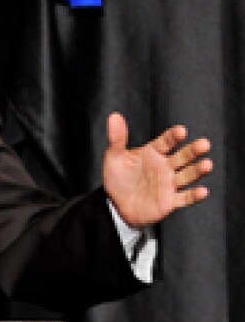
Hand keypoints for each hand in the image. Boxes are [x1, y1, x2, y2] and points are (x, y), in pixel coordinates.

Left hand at [102, 112, 211, 227]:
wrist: (117, 205)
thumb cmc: (117, 178)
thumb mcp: (114, 157)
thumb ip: (117, 138)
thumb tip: (114, 116)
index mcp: (153, 153)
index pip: (166, 141)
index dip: (173, 136)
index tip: (181, 130)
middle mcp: (165, 167)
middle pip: (182, 156)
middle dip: (193, 150)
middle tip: (204, 143)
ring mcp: (169, 184)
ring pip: (187, 175)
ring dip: (197, 170)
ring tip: (207, 164)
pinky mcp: (169, 201)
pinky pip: (184, 198)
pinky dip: (193, 195)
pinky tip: (202, 191)